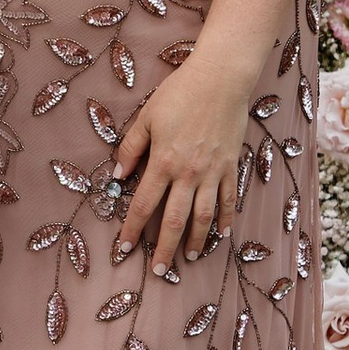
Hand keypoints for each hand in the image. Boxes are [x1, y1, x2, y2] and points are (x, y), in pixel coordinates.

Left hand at [113, 40, 256, 271]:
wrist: (221, 78)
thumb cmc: (179, 93)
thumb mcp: (146, 117)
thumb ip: (131, 148)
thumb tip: (117, 175)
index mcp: (163, 162)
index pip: (144, 204)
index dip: (132, 230)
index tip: (123, 249)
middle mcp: (188, 173)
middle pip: (174, 220)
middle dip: (163, 248)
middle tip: (158, 271)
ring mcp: (213, 172)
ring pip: (204, 217)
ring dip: (196, 241)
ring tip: (189, 258)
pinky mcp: (230, 166)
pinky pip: (228, 200)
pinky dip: (225, 220)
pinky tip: (221, 235)